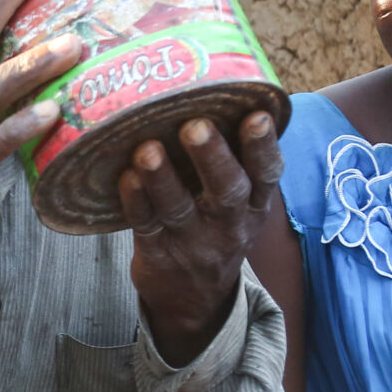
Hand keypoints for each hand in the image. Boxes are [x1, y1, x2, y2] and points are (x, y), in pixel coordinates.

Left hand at [118, 112, 283, 364]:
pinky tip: (125, 177)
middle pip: (228, 190)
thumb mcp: (239, 205)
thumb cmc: (214, 229)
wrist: (195, 301)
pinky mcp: (159, 254)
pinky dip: (135, 201)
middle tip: (196, 126)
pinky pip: (145, 226)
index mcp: (255, 205)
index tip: (256, 116)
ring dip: (163, 178)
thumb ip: (231, 160)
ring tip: (148, 149)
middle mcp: (229, 223)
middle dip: (213, 157)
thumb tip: (215, 90)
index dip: (263, 146)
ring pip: (179, 208)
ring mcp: (194, 241)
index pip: (266, 174)